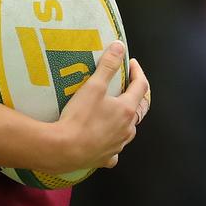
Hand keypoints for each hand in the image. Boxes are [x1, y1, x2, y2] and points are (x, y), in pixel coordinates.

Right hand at [49, 41, 148, 171]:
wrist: (64, 149)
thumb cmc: (80, 117)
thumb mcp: (93, 86)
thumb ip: (108, 65)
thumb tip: (120, 47)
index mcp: (127, 110)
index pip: (141, 86)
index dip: (137, 72)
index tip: (131, 63)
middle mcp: (128, 129)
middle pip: (138, 109)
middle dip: (134, 95)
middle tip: (126, 86)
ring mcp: (118, 145)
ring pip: (128, 130)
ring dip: (124, 119)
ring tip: (113, 110)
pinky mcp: (106, 158)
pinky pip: (114, 149)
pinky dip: (112, 141)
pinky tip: (104, 139)